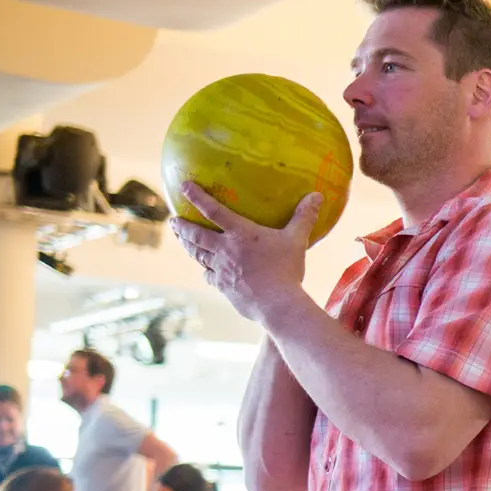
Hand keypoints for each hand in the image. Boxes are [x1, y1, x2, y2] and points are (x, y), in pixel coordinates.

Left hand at [170, 184, 319, 324]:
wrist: (277, 304)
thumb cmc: (287, 270)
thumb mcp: (297, 240)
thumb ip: (304, 217)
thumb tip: (317, 195)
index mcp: (240, 233)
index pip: (213, 210)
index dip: (197, 196)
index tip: (184, 186)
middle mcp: (225, 249)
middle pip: (196, 235)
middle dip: (182, 226)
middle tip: (173, 220)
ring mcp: (221, 269)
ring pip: (198, 255)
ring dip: (187, 245)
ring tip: (181, 239)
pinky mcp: (223, 286)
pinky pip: (209, 276)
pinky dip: (206, 271)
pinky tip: (205, 271)